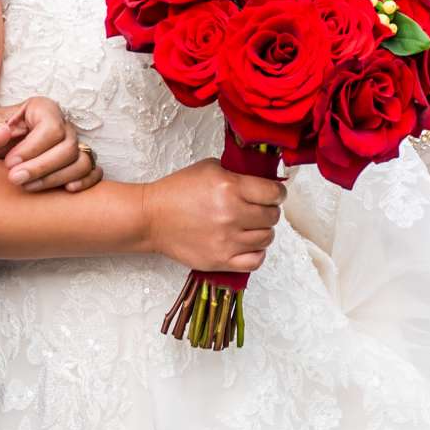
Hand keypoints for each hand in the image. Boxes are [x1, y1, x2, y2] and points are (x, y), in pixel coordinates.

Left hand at [0, 97, 99, 192]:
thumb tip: (1, 134)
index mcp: (42, 109)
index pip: (51, 128)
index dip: (33, 149)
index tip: (9, 163)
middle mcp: (62, 125)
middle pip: (69, 147)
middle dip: (42, 167)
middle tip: (14, 179)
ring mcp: (71, 145)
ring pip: (82, 161)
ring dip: (57, 178)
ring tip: (28, 187)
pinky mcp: (74, 163)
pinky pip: (93, 171)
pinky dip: (86, 181)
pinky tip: (68, 190)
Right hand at [138, 157, 284, 272]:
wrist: (151, 218)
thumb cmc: (177, 191)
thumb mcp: (210, 168)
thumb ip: (239, 173)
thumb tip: (264, 180)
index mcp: (230, 187)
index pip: (275, 193)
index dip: (277, 193)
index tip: (273, 194)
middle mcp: (232, 215)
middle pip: (273, 217)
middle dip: (269, 211)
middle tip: (258, 209)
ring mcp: (227, 240)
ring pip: (267, 238)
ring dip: (262, 231)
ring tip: (249, 226)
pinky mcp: (220, 260)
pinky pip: (255, 261)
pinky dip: (256, 253)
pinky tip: (246, 244)